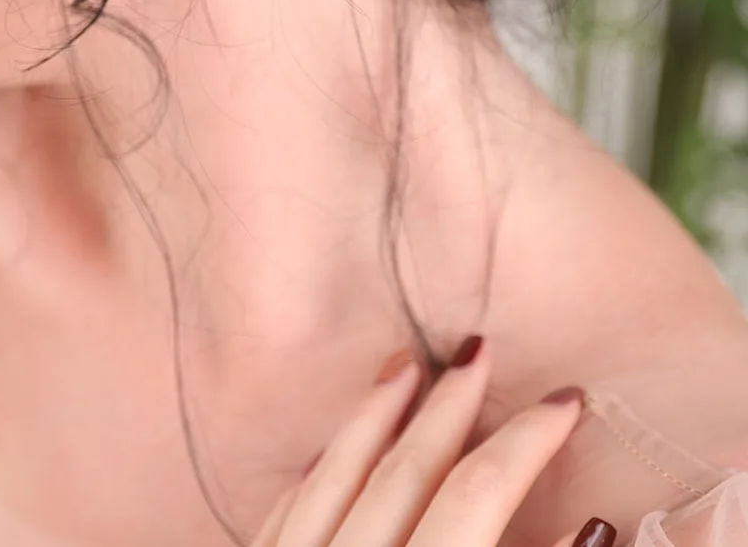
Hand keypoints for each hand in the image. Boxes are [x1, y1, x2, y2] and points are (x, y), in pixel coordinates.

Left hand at [251, 338, 615, 546]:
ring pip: (334, 476)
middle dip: (450, 405)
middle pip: (405, 470)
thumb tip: (592, 531)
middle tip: (481, 347)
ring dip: (376, 417)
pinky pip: (282, 515)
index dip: (527, 444)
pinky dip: (317, 473)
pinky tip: (331, 446)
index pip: (478, 495)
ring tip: (405, 363)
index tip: (568, 400)